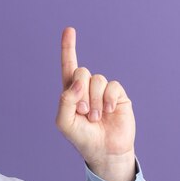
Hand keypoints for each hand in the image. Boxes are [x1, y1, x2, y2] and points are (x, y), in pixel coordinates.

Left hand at [56, 27, 135, 180]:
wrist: (104, 150)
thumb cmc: (81, 137)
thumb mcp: (64, 122)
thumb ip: (64, 100)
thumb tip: (78, 81)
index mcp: (70, 92)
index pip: (68, 67)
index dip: (68, 48)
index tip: (69, 30)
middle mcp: (86, 88)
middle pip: (81, 72)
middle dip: (80, 92)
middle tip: (83, 112)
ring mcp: (102, 90)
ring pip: (96, 80)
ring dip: (93, 101)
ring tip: (94, 118)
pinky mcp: (117, 95)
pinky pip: (111, 86)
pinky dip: (106, 100)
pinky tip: (107, 113)